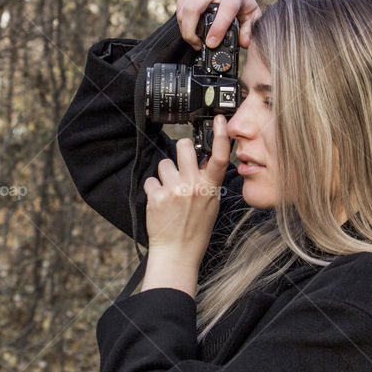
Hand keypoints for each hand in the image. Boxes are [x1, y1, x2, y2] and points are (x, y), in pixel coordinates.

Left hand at [140, 115, 230, 296]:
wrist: (177, 252)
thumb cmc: (195, 231)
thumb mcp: (210, 205)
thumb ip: (208, 182)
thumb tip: (203, 162)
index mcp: (210, 188)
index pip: (220, 157)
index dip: (220, 135)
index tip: (219, 119)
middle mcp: (193, 185)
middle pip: (183, 146)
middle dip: (180, 150)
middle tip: (179, 165)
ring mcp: (174, 189)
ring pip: (164, 164)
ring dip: (164, 175)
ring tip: (169, 194)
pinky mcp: (156, 196)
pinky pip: (151, 180)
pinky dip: (153, 190)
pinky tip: (159, 203)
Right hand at [176, 0, 261, 50]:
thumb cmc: (242, 7)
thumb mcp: (251, 19)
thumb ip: (249, 31)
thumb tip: (244, 42)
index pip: (226, 7)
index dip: (218, 27)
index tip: (211, 43)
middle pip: (195, 7)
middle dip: (191, 31)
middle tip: (197, 45)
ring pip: (185, 8)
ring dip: (185, 29)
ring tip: (195, 41)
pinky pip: (179, 5)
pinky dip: (181, 21)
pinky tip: (189, 29)